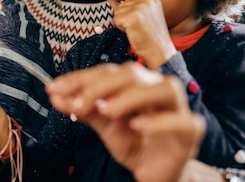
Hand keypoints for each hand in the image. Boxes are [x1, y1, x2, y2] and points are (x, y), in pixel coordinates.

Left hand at [46, 62, 205, 181]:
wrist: (156, 174)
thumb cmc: (133, 143)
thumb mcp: (104, 125)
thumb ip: (83, 109)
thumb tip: (54, 95)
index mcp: (136, 84)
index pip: (108, 71)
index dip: (80, 78)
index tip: (54, 89)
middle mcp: (157, 89)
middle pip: (132, 74)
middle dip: (100, 86)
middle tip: (77, 105)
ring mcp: (177, 109)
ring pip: (162, 88)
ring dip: (131, 97)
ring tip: (106, 110)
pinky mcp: (190, 131)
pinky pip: (181, 121)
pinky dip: (158, 122)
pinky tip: (137, 126)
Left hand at [112, 0, 175, 68]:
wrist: (159, 50)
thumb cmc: (152, 35)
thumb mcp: (149, 13)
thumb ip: (137, 5)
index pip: (128, 0)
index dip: (131, 13)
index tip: (141, 21)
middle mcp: (146, 0)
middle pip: (122, 5)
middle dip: (127, 17)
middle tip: (140, 27)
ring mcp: (139, 8)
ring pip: (118, 12)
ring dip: (124, 22)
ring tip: (137, 29)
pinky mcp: (132, 17)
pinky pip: (116, 20)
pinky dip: (121, 28)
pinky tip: (134, 32)